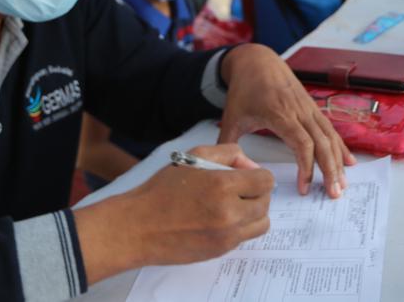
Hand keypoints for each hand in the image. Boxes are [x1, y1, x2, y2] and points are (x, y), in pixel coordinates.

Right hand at [73, 143, 273, 282]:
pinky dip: (240, 227)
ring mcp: (226, 236)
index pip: (266, 181)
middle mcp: (229, 213)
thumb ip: (227, 153)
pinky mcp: (220, 251)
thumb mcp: (193, 157)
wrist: (138, 227)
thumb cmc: (161, 190)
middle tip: (239, 188)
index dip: (258, 174)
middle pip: (266, 202)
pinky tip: (221, 218)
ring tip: (234, 205)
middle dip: (256, 192)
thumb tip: (248, 164)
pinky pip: (245, 237)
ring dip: (253, 212)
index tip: (245, 174)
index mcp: (222, 186)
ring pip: (261, 223)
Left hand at [218, 44, 354, 197]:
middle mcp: (299, 111)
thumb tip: (225, 171)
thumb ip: (226, 144)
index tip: (304, 189)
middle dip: (330, 170)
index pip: (302, 144)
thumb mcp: (231, 116)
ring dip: (338, 161)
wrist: (257, 60)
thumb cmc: (244, 90)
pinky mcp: (313, 107)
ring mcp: (309, 108)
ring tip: (343, 185)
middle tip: (334, 195)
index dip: (306, 168)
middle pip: (323, 143)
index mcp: (280, 114)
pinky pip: (331, 129)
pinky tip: (349, 161)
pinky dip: (341, 146)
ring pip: (330, 137)